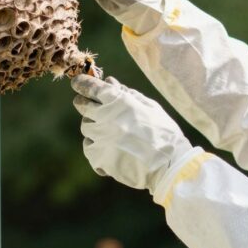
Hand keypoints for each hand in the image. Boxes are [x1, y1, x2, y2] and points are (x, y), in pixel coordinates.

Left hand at [70, 73, 198, 193]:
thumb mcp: (151, 108)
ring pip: (86, 127)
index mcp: (119, 102)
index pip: (91, 87)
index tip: (78, 82)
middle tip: (89, 105)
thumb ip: (129, 94)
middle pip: (82, 106)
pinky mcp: (99, 157)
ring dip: (94, 126)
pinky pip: (89, 147)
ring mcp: (100, 138)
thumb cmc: (165, 133)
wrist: (169, 165)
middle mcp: (106, 118)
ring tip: (110, 132)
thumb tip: (110, 82)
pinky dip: (97, 146)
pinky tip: (110, 149)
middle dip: (83, 102)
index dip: (82, 83)